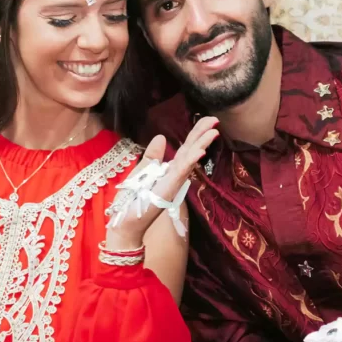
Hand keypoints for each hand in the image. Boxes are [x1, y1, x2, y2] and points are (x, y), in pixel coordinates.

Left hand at [105, 116, 218, 250]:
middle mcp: (175, 175)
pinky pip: (180, 172)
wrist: (125, 222)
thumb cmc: (133, 199)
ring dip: (201, 146)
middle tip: (216, 120)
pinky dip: (190, 161)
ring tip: (214, 132)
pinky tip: (199, 151)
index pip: (186, 148)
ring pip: (190, 160)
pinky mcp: (168, 189)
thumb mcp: (143, 170)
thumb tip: (161, 136)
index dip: (197, 133)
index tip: (208, 120)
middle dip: (203, 135)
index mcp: (170, 169)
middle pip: (192, 150)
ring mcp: (173, 182)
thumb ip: (153, 155)